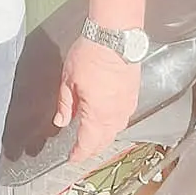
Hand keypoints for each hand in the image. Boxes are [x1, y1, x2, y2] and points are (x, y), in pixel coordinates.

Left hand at [54, 36, 140, 162]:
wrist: (115, 36)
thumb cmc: (90, 55)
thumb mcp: (68, 79)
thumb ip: (66, 103)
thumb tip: (61, 121)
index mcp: (98, 115)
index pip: (88, 143)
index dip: (79, 154)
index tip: (72, 158)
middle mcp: (116, 115)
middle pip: (104, 141)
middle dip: (92, 148)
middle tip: (81, 149)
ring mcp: (128, 105)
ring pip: (116, 130)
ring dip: (104, 136)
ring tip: (93, 135)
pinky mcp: (134, 94)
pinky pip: (124, 116)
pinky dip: (114, 122)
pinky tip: (107, 116)